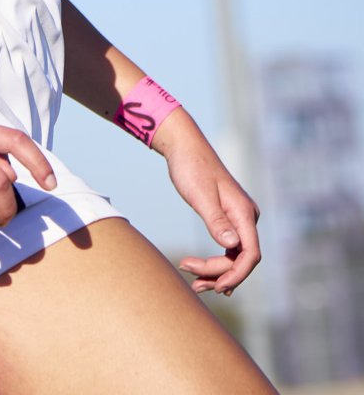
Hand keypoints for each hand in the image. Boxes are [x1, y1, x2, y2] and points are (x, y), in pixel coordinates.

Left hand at [155, 111, 260, 295]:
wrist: (184, 148)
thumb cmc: (191, 167)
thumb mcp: (200, 195)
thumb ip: (216, 221)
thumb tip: (233, 245)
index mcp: (243, 212)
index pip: (250, 254)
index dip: (237, 275)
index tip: (217, 287)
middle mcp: (246, 217)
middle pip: (241, 259)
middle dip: (219, 274)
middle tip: (194, 284)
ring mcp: (239, 219)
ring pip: (235, 256)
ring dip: (216, 272)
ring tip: (194, 284)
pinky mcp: (228, 219)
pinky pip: (228, 248)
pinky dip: (216, 262)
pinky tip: (203, 273)